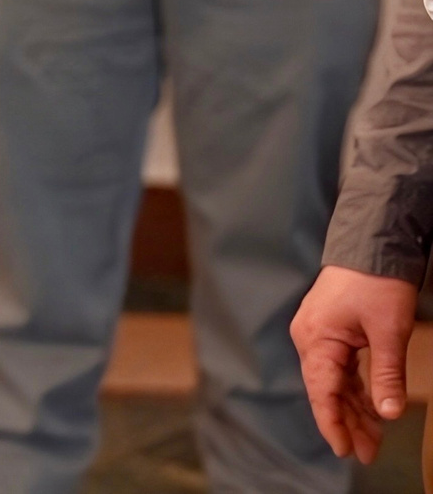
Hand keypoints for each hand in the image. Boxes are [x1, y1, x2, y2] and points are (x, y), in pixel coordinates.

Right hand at [292, 263, 417, 461]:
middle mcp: (310, 340)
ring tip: (373, 438)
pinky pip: (341, 369)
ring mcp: (318, 336)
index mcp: (316, 340)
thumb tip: (389, 414)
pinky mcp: (330, 332)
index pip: (322, 392)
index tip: (346, 451)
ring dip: (354, 409)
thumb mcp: (389, 332)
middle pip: (327, 391)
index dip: (333, 424)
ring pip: (335, 383)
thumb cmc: (377, 284)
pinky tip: (371, 408)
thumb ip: (387, 375)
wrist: (372, 245)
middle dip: (348, 423)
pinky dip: (356, 390)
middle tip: (369, 453)